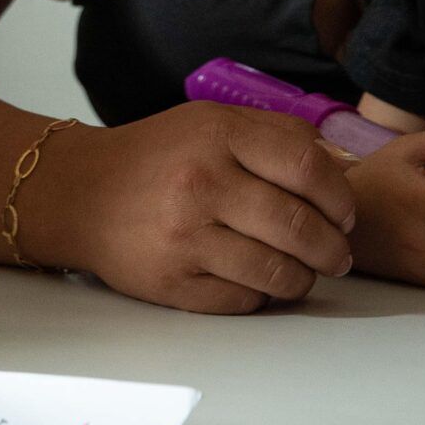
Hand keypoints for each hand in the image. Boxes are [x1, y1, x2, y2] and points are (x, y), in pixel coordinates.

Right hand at [45, 102, 356, 313]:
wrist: (79, 193)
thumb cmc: (155, 158)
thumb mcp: (211, 123)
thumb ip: (278, 136)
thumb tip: (345, 167)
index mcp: (216, 136)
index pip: (307, 167)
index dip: (339, 197)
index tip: (344, 213)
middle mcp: (201, 184)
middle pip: (301, 227)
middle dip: (333, 249)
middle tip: (337, 254)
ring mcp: (185, 237)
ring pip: (279, 273)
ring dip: (303, 279)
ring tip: (302, 272)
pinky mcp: (171, 283)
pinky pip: (243, 302)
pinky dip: (261, 297)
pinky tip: (256, 281)